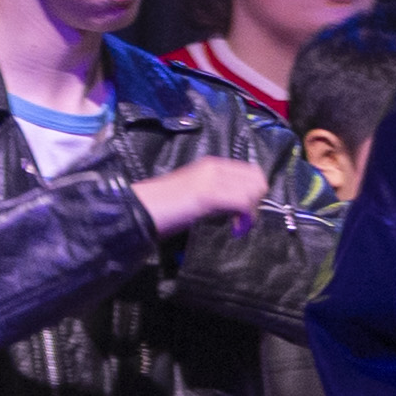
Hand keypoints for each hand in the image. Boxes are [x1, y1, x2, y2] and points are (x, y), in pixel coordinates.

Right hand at [132, 157, 268, 235]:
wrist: (138, 209)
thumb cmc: (164, 206)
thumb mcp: (196, 193)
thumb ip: (218, 192)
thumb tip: (240, 205)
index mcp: (211, 165)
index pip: (251, 172)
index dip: (254, 193)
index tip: (243, 212)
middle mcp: (213, 167)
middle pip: (257, 180)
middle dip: (256, 202)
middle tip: (242, 221)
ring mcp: (211, 179)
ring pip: (253, 192)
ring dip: (251, 213)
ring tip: (236, 227)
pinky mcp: (208, 194)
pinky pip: (243, 203)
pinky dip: (245, 220)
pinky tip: (234, 230)